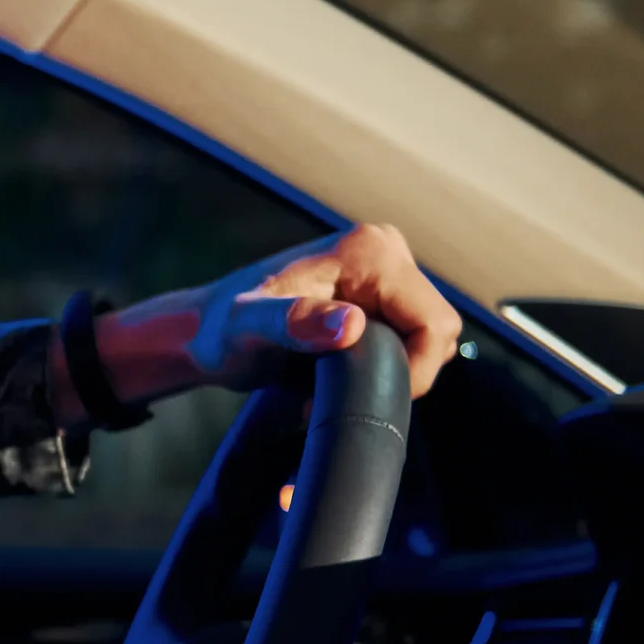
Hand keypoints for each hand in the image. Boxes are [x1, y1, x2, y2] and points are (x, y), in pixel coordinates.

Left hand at [63, 225, 462, 414]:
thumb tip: (351, 326)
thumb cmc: (223, 332)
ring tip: (336, 381)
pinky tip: (342, 371)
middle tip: (344, 393)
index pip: (434, 323)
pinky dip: (387, 363)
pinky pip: (410, 336)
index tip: (366, 395)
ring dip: (393, 370)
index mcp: (370, 251)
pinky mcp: (379, 292)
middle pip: (437, 330)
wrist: (206, 333)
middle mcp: (385, 249)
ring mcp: (385, 269)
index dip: (414, 370)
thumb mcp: (250, 329)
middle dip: (402, 372)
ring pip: (427, 337)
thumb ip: (295, 324)